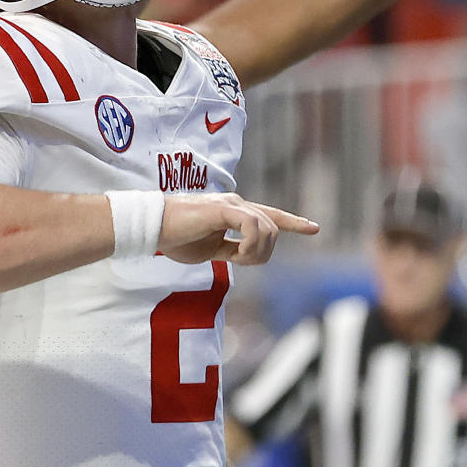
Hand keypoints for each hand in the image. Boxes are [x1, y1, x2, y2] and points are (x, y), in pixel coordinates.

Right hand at [158, 192, 318, 265]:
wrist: (153, 227)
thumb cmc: (175, 238)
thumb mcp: (209, 249)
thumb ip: (229, 249)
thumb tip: (244, 255)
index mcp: (233, 213)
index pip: (269, 216)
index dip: (292, 222)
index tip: (314, 228)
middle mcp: (236, 204)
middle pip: (273, 228)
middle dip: (265, 252)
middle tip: (240, 262)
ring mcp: (231, 204)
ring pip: (267, 228)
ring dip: (257, 252)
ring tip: (236, 260)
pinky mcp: (224, 208)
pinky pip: (253, 226)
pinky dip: (251, 245)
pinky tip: (237, 256)